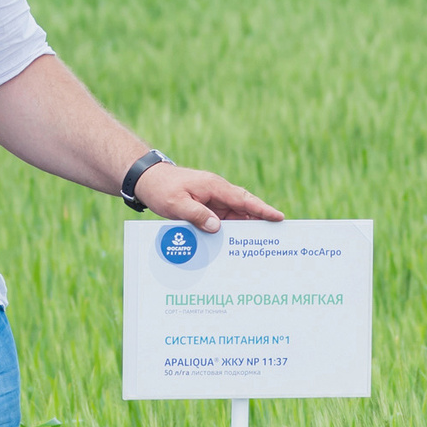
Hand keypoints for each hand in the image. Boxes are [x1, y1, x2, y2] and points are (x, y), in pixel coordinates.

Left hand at [134, 164, 282, 231]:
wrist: (148, 181)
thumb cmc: (162, 189)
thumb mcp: (176, 204)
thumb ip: (197, 215)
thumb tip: (217, 227)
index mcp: (214, 187)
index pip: (243, 200)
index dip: (261, 209)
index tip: (278, 217)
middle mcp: (218, 193)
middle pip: (244, 209)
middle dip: (261, 221)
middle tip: (276, 237)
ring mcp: (213, 200)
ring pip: (235, 217)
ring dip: (245, 230)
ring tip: (259, 246)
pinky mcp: (207, 208)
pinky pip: (223, 221)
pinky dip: (230, 231)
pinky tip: (234, 245)